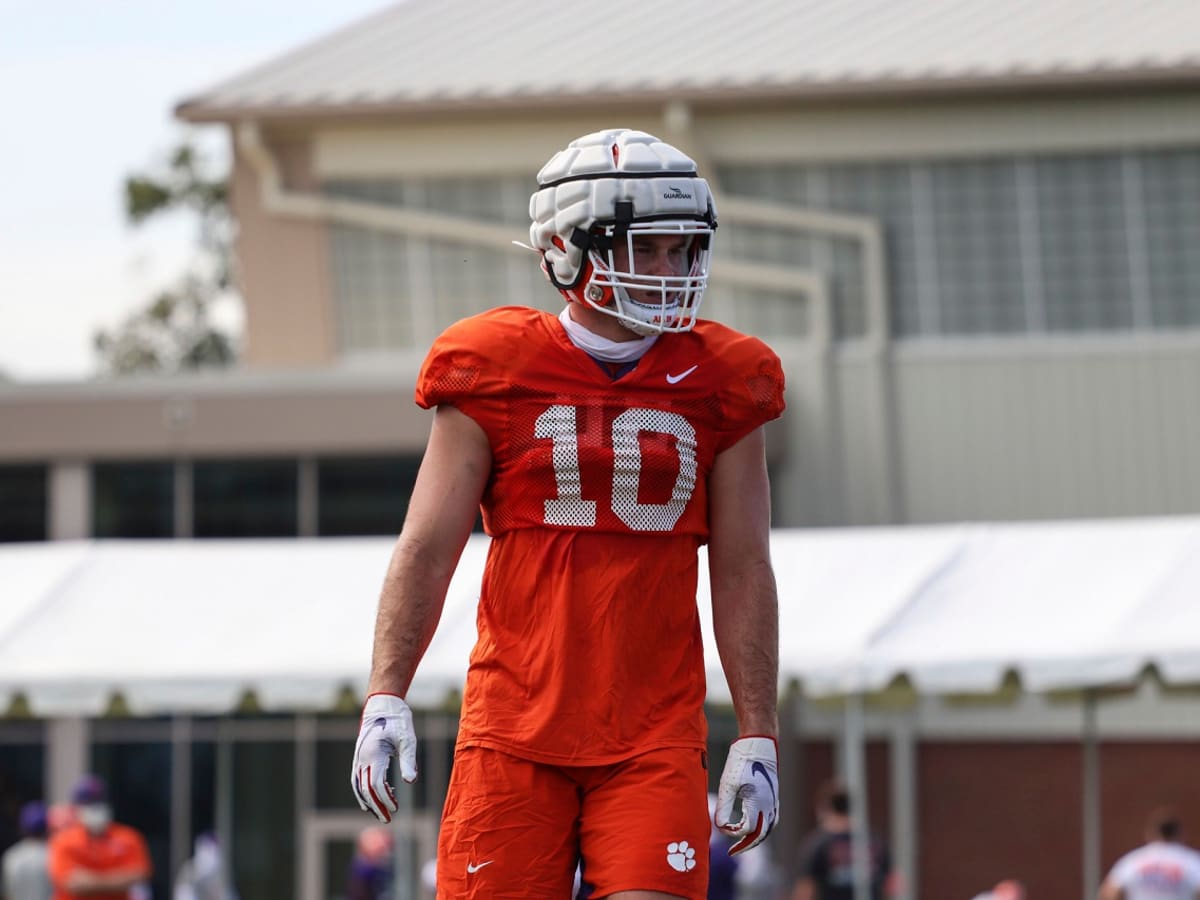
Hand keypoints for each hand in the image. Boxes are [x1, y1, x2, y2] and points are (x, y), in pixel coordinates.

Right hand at [351, 692, 417, 821]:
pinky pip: (357, 779)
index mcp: (374, 755)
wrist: (383, 704)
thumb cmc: (398, 720)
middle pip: (366, 790)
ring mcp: (358, 758)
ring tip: (380, 814)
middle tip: (388, 820)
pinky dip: (362, 792)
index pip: (377, 785)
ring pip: (359, 786)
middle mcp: (362, 758)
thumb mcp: (407, 739)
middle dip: (377, 806)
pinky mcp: (359, 756)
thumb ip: (408, 760)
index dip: (386, 800)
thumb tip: (411, 782)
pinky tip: (371, 799)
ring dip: (368, 802)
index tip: (396, 809)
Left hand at [714, 735, 778, 854]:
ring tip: (742, 842)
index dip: (732, 833)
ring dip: (755, 838)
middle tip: (733, 852)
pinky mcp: (774, 797)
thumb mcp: (728, 784)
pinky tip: (754, 828)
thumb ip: (723, 807)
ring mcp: (774, 802)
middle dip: (746, 845)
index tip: (720, 827)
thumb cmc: (741, 761)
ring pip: (768, 829)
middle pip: (760, 835)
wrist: (759, 744)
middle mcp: (769, 806)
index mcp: (759, 804)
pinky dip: (762, 828)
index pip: (747, 830)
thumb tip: (718, 827)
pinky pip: (771, 820)